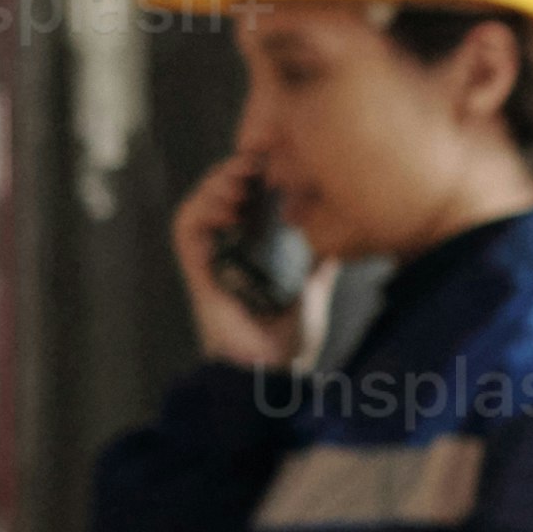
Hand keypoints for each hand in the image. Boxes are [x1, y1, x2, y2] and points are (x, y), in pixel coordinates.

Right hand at [170, 143, 308, 373]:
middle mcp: (225, 250)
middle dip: (235, 172)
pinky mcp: (198, 271)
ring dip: (216, 185)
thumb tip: (345, 232)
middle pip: (218, 196)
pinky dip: (202, 210)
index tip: (276, 159)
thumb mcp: (313, 285)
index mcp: (248, 250)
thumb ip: (319, 259)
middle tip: (259, 162)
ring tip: (242, 178)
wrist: (272, 372)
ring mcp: (210, 260)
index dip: (252, 175)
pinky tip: (228, 205)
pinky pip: (187, 231)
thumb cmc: (288, 337)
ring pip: (198, 206)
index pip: (242, 200)